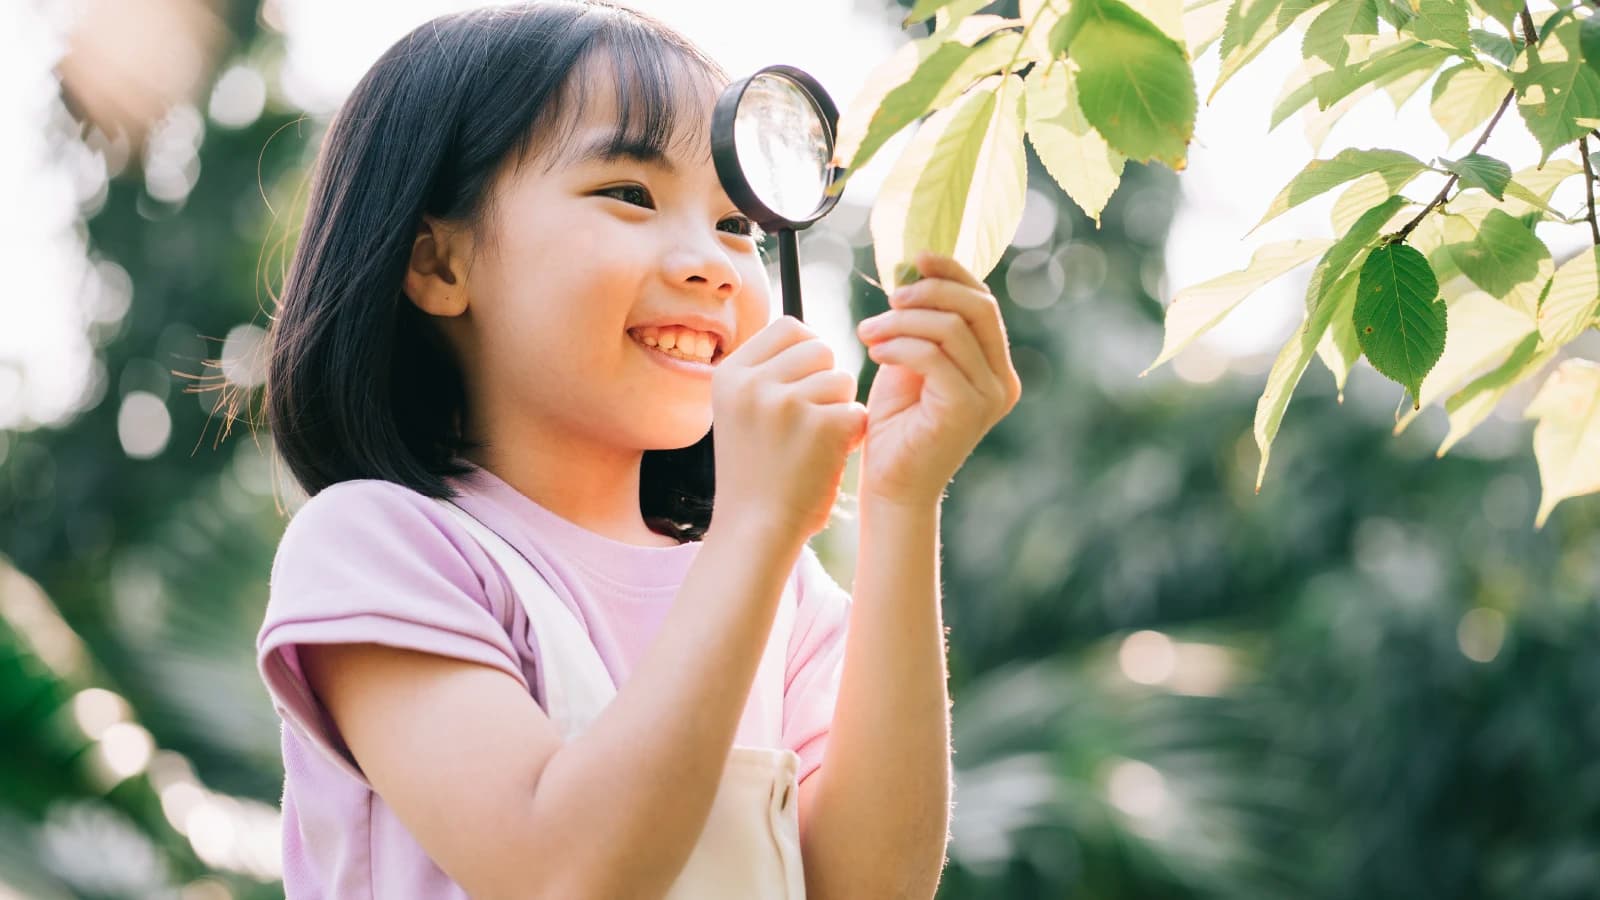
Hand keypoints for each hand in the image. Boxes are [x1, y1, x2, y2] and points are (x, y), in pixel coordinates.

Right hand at [711, 316, 868, 541]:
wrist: (754, 529)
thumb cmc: (754, 471)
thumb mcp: (739, 411)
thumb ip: (765, 372)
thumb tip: (807, 334)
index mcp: (730, 373)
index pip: (788, 326)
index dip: (807, 350)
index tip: (804, 381)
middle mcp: (753, 383)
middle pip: (819, 347)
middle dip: (826, 377)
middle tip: (814, 415)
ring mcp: (785, 402)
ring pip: (841, 377)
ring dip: (840, 406)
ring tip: (817, 440)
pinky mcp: (820, 425)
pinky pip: (856, 409)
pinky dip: (852, 433)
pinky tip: (830, 455)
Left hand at [855, 251, 1021, 507]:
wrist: (890, 484)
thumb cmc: (896, 425)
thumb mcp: (911, 363)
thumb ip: (922, 325)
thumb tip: (912, 271)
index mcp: (995, 365)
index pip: (983, 303)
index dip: (952, 273)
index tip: (916, 259)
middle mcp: (1002, 379)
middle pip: (978, 307)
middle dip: (930, 291)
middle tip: (889, 298)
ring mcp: (989, 396)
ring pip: (951, 329)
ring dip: (903, 321)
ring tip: (869, 331)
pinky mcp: (966, 409)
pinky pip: (934, 356)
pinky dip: (900, 345)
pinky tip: (876, 351)